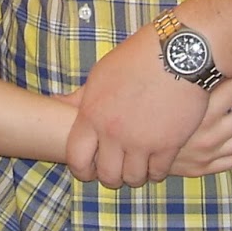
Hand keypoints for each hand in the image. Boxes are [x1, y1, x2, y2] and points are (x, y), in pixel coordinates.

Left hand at [64, 29, 208, 188]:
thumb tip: (55, 102)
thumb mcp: (100, 75)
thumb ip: (80, 98)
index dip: (82, 170)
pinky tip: (158, 161)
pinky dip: (157, 170)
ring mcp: (141, 140)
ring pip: (134, 178)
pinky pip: (159, 172)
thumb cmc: (137, 58)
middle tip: (119, 172)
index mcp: (92, 115)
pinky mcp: (169, 144)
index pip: (77, 157)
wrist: (176, 53)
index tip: (89, 171)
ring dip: (136, 175)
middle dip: (112, 177)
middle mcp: (114, 132)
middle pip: (108, 175)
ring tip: (140, 167)